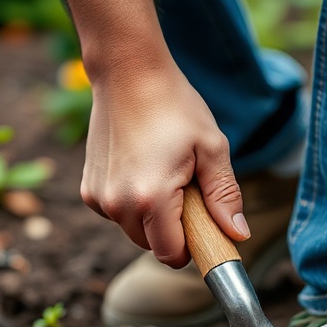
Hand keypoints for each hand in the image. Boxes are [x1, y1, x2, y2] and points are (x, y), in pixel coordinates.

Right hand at [81, 63, 247, 267]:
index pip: (172, 255)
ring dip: (153, 218)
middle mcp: (117, 204)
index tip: (204, 221)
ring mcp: (99, 198)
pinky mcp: (88, 190)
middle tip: (186, 187)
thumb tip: (238, 235)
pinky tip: (142, 169)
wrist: (128, 72)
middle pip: (153, 247)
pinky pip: (119, 215)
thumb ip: (224, 196)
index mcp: (150, 198)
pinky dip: (133, 204)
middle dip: (174, 230)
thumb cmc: (175, 105)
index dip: (193, 245)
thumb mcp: (211, 148)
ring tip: (164, 173)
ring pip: (135, 232)